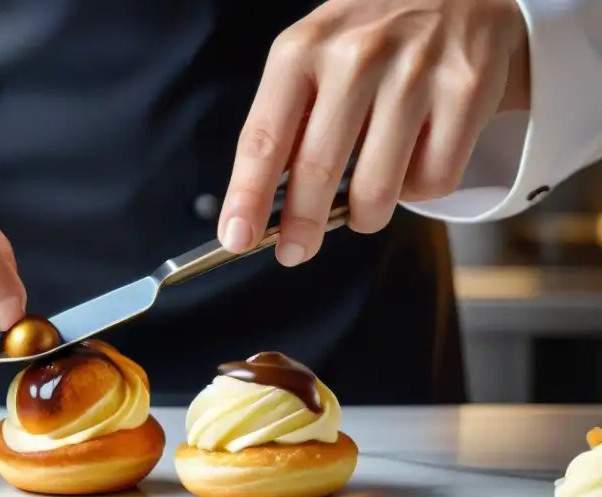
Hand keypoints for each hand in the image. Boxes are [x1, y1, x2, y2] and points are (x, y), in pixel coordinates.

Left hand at [220, 0, 529, 265]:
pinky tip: (413, 162)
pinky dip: (418, 190)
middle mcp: (356, 56)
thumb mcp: (313, 58)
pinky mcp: (466, 90)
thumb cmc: (371, 39)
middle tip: (295, 252)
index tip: (236, 239)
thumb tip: (258, 207)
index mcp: (301, 50)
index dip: (248, 197)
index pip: (264, 139)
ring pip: (376, 190)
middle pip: (316, 171)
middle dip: (300, 228)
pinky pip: (432, 180)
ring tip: (364, 202)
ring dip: (365, 215)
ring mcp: (415, 72)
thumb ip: (286, 123)